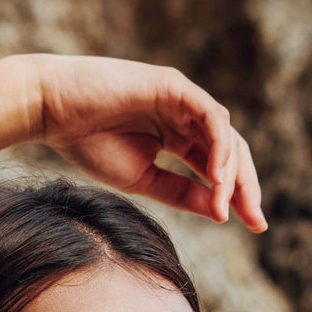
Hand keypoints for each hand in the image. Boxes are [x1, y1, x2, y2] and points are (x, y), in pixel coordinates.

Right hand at [18, 53, 266, 230]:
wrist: (54, 111)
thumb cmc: (89, 143)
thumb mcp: (143, 180)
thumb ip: (182, 193)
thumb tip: (221, 212)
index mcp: (176, 136)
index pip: (217, 167)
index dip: (236, 195)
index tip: (253, 226)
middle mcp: (185, 116)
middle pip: (230, 152)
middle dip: (246, 187)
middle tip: (257, 222)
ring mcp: (182, 99)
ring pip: (226, 136)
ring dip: (232, 173)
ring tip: (229, 206)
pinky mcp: (175, 86)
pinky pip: (211, 118)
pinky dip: (219, 148)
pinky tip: (218, 179)